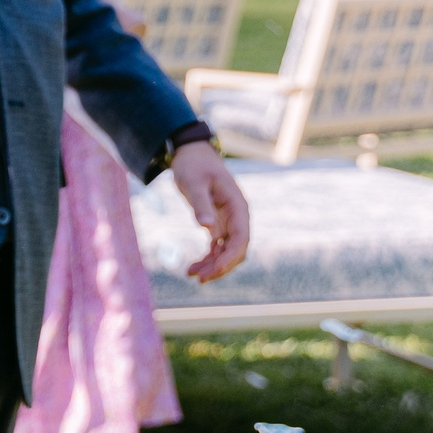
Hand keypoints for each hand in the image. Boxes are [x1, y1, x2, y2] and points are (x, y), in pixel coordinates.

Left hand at [170, 140, 248, 281]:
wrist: (191, 154)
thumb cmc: (194, 165)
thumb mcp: (194, 182)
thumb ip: (201, 203)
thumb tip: (207, 227)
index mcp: (238, 207)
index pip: (241, 239)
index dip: (230, 258)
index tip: (213, 271)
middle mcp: (237, 217)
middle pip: (236, 249)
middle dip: (220, 266)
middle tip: (199, 278)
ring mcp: (228, 221)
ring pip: (226, 251)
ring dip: (213, 265)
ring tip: (192, 274)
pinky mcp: (217, 224)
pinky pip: (217, 247)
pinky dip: (207, 258)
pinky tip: (192, 268)